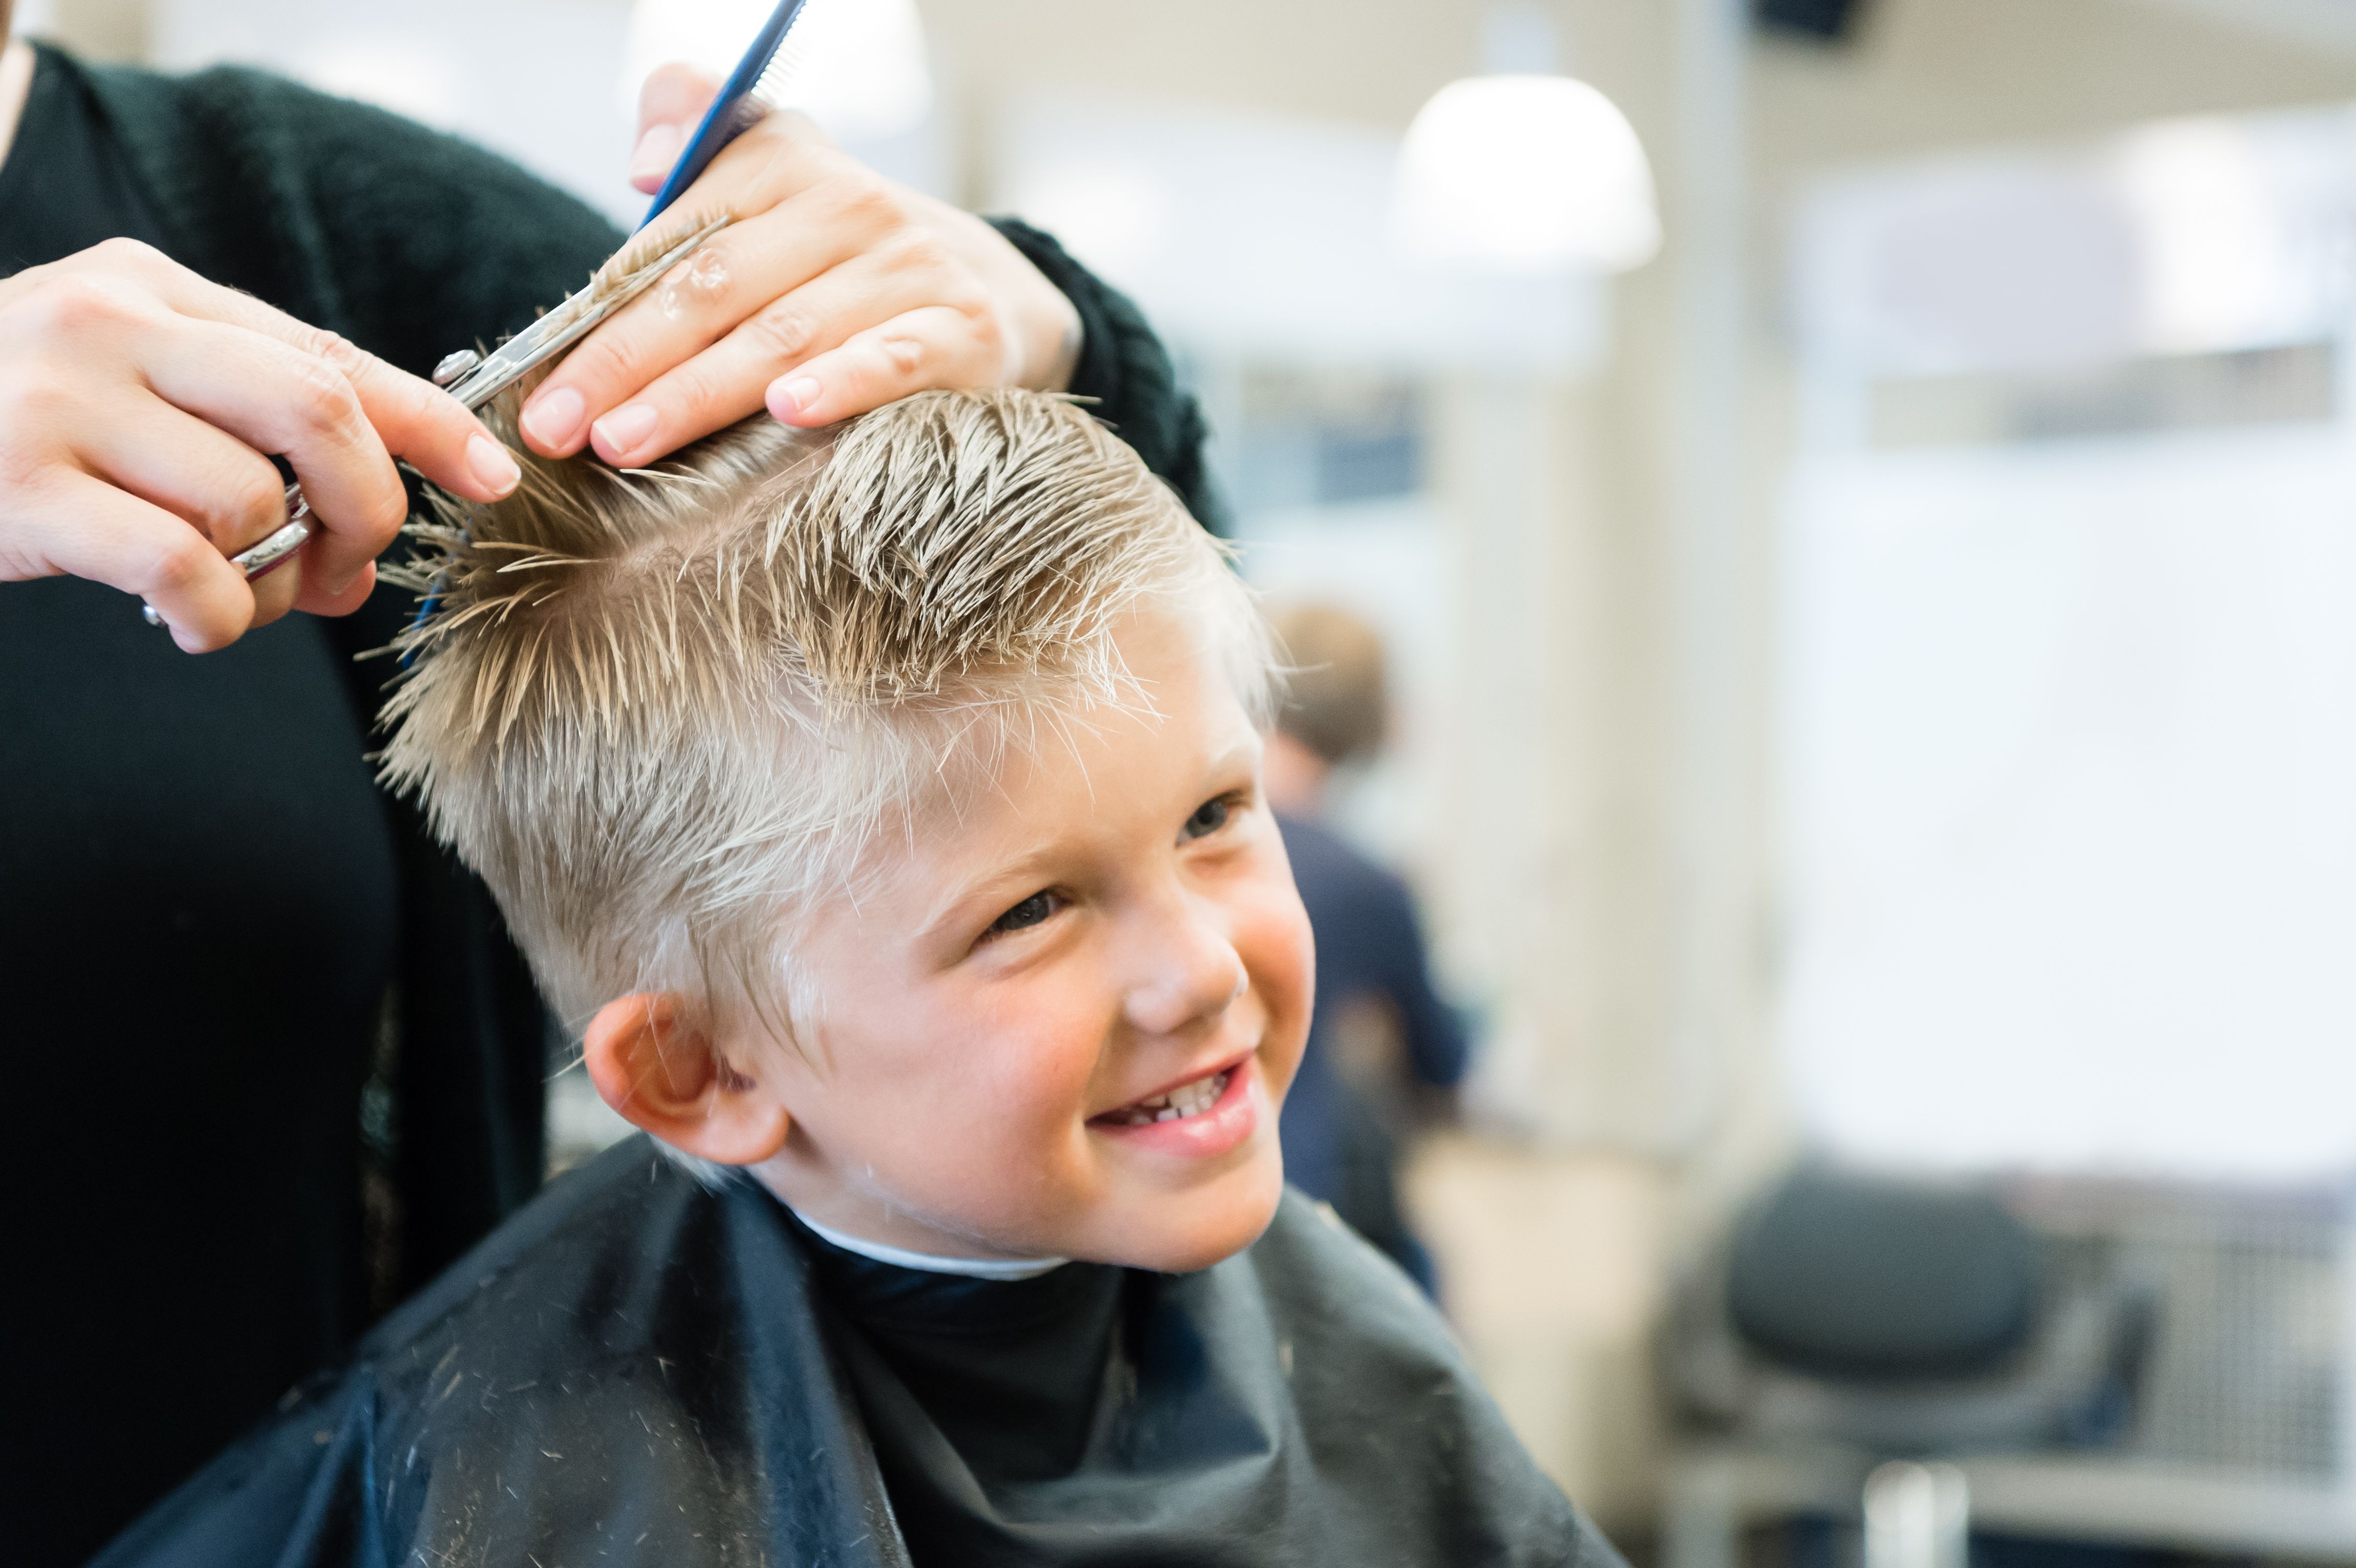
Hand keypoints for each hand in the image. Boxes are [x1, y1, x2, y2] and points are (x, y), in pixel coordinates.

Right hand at [0, 238, 521, 650]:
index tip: (495, 477)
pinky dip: (215, 616)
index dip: (429, 422)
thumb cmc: (14, 433)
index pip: (329, 351)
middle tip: (346, 564)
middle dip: (366, 504)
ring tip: (232, 598)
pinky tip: (188, 623)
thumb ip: (245, 439)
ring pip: (253, 501)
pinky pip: (182, 566)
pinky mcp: (22, 489)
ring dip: (273, 579)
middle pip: (317, 411)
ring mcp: (60, 401)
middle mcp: (112, 325)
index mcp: (153, 290)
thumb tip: (366, 543)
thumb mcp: (129, 395)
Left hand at [516, 65, 1083, 466]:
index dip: (600, 311)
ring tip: (627, 442)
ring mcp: (910, 270)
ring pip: (786, 334)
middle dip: (626, 362)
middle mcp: (850, 206)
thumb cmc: (844, 255)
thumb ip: (696, 134)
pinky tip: (789, 413)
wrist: (995, 290)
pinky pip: (892, 361)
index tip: (538, 381)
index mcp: (785, 165)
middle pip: (716, 289)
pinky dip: (842, 386)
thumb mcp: (774, 175)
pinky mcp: (963, 332)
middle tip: (559, 429)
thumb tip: (644, 163)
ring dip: (699, 392)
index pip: (676, 239)